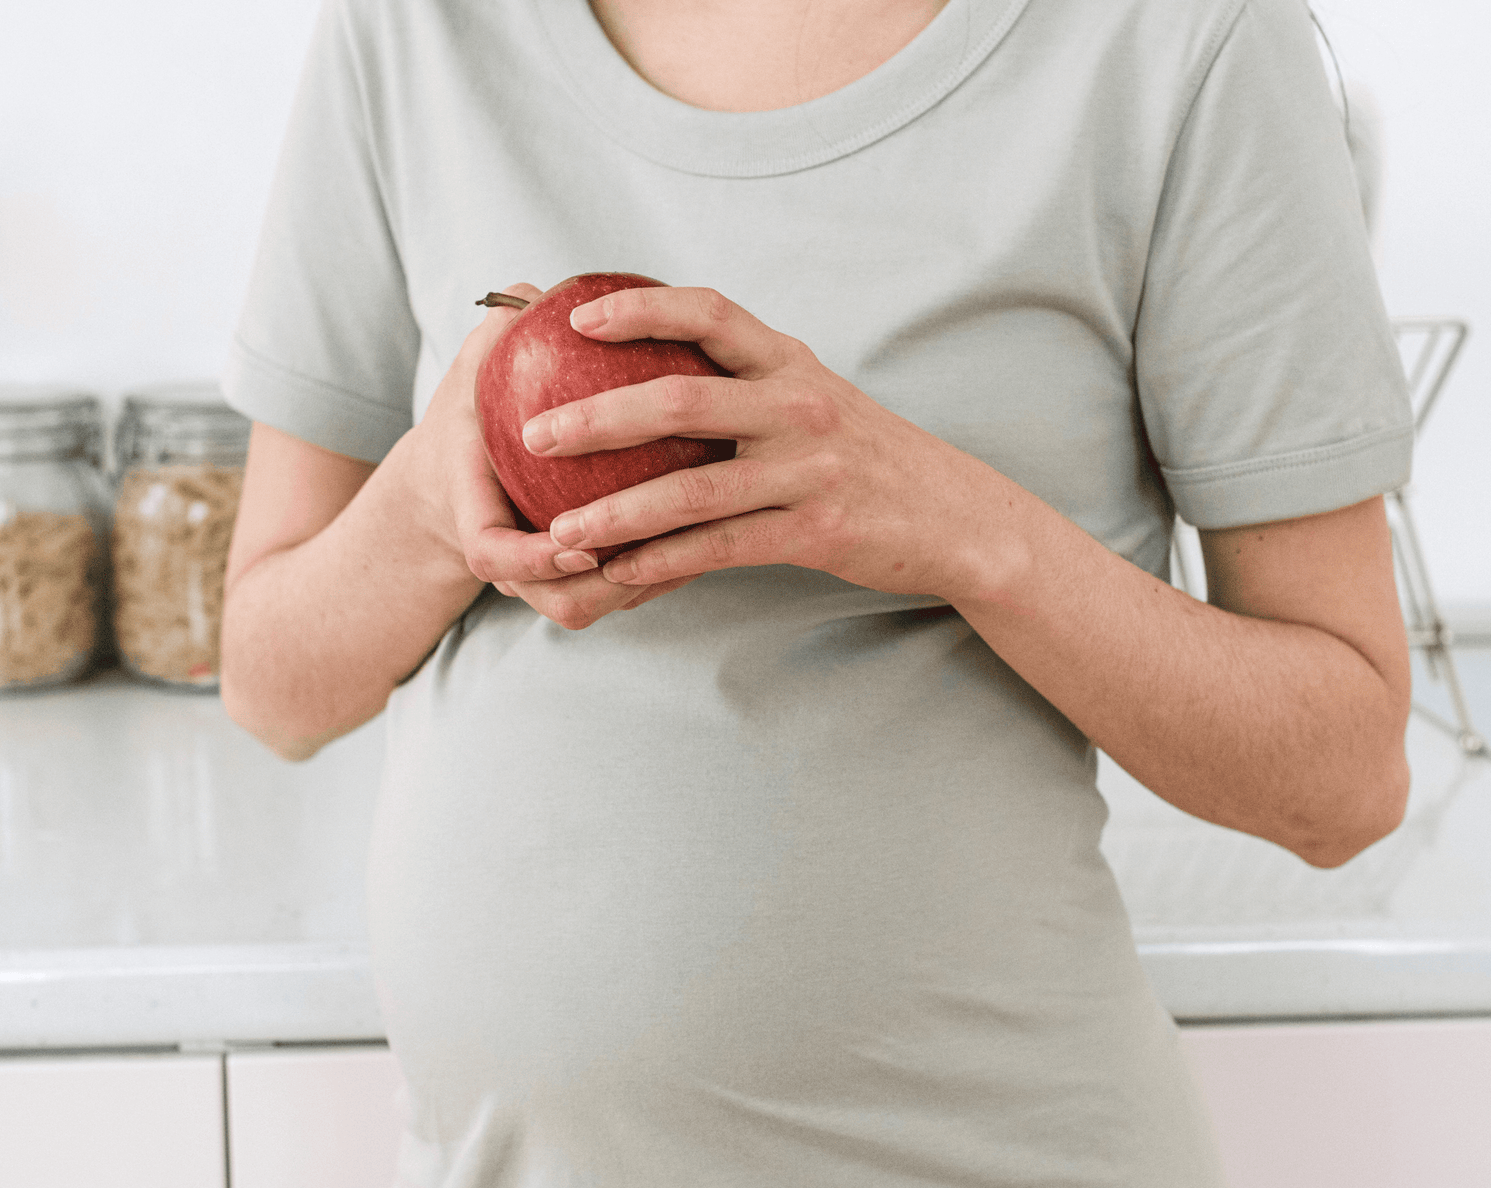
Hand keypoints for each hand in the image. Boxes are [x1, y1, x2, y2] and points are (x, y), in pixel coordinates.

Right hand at [451, 283, 702, 629]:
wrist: (458, 479)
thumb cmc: (471, 417)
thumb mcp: (468, 375)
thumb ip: (494, 338)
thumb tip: (530, 294)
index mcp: (473, 515)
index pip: (492, 554)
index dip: (534, 559)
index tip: (576, 537)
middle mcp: (510, 565)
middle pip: (561, 602)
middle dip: (610, 585)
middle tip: (666, 542)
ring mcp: (541, 585)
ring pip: (595, 606)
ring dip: (648, 581)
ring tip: (705, 535)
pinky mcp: (572, 588)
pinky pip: (620, 594)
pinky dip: (659, 573)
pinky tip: (713, 531)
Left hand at [517, 286, 1013, 604]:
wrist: (955, 517)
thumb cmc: (868, 459)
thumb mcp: (815, 401)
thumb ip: (748, 385)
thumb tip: (653, 378)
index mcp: (791, 363)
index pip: (710, 312)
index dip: (640, 308)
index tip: (578, 316)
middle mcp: (798, 407)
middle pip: (681, 400)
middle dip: (598, 415)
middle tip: (536, 432)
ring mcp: (808, 470)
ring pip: (691, 489)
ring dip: (616, 512)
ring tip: (560, 530)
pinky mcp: (814, 531)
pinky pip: (720, 548)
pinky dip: (662, 562)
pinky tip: (618, 574)